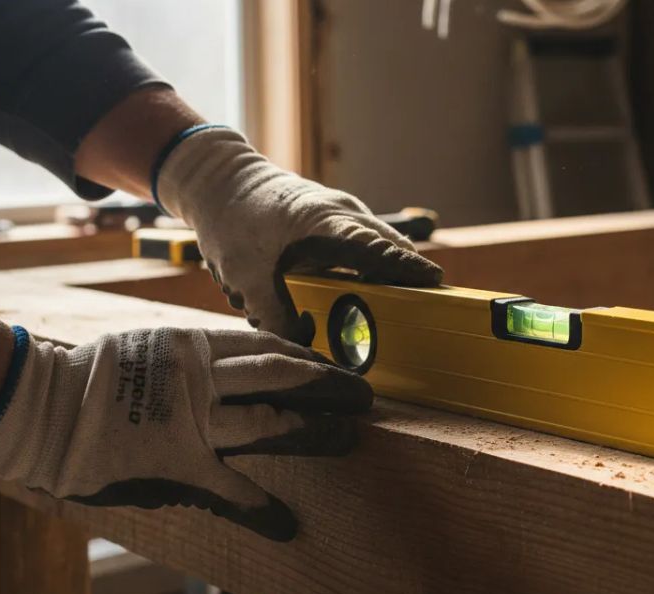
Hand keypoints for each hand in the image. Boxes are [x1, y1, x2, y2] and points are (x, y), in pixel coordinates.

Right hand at [0, 325, 371, 540]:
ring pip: (270, 421)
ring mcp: (195, 421)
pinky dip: (259, 508)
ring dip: (314, 429)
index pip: (268, 348)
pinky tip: (286, 523)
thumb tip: (236, 362)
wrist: (44, 407)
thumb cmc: (95, 376)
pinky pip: (231, 489)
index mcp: (196, 344)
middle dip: (328, 386)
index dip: (308, 358)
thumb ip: (196, 356)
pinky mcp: (181, 464)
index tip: (335, 366)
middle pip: (283, 377)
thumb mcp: (152, 346)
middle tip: (363, 395)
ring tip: (349, 435)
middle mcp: (204, 377)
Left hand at [154, 126, 443, 343]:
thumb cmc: (233, 221)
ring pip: (381, 245)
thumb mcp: (247, 277)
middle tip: (427, 311)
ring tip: (403, 309)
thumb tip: (305, 353)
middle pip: (391, 247)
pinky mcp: (337, 220)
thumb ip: (276, 318)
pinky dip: (373, 268)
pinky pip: (367, 245)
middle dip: (410, 278)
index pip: (378, 248)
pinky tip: (367, 293)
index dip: (406, 269)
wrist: (220, 181)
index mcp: (326, 222)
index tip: (433, 285)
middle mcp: (344, 213)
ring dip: (392, 274)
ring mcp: (343, 213)